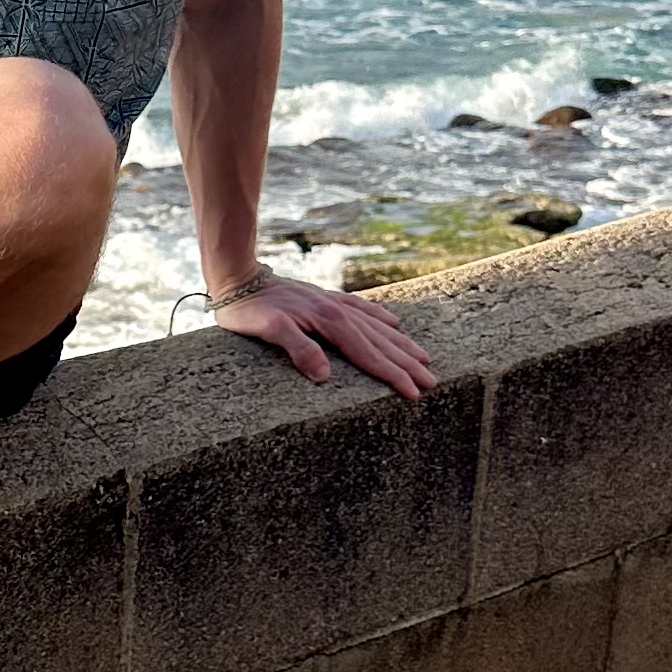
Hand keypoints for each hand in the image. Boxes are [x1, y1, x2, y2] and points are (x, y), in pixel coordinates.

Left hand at [212, 269, 435, 399]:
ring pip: (378, 328)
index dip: (393, 376)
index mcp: (330, 323)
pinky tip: (394, 325)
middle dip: (407, 364)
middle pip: (381, 343)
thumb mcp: (268, 331)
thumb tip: (324, 376)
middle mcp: (339, 313)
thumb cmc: (250, 311)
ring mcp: (335, 304)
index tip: (414, 393)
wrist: (240, 278)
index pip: (369, 356)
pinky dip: (382, 318)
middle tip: (431, 383)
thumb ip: (298, 350)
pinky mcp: (327, 299)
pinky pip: (363, 310)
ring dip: (401, 345)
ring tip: (424, 359)